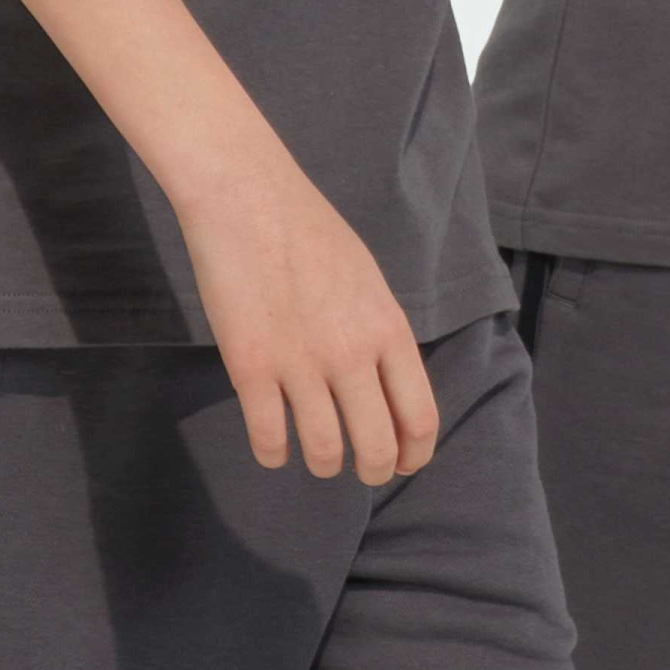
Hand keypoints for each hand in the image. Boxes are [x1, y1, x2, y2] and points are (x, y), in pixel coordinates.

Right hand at [173, 143, 439, 483]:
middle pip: (376, 446)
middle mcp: (351, 353)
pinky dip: (274, 453)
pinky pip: (269, 438)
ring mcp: (300, 363)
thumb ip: (379, 333)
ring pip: (324, 451)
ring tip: (317, 456)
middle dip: (372, 470)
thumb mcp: (367, 280)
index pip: (419, 416)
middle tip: (362, 470)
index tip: (403, 462)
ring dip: (323, 463)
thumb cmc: (311, 232)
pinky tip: (274, 445)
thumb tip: (385, 385)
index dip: (414, 453)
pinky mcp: (251, 367)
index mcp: (387, 328)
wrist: (249, 199)